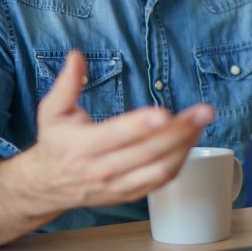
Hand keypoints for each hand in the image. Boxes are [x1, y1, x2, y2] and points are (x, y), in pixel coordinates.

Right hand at [16, 51, 213, 212]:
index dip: (140, 125)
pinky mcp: (130, 194)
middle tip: (203, 111)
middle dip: (178, 131)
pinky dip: (180, 161)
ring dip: (185, 146)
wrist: (47, 185)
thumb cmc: (55, 143)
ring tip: (201, 122)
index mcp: (83, 147)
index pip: (115, 136)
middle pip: (147, 152)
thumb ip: (66, 84)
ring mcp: (118, 185)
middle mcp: (102, 169)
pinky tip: (191, 140)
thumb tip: (76, 56)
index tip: (163, 113)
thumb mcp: (51, 111)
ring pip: (159, 170)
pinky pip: (161, 181)